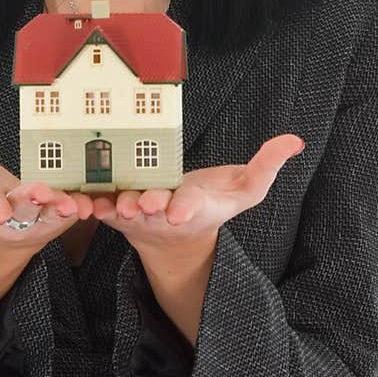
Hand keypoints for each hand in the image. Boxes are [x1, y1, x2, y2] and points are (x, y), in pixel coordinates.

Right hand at [0, 104, 97, 249]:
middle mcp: (5, 217)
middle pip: (18, 212)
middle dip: (28, 204)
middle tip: (39, 194)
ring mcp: (30, 220)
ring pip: (46, 217)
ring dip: (58, 209)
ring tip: (71, 203)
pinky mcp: (53, 218)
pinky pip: (67, 215)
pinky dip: (78, 209)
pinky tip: (89, 202)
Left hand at [87, 134, 306, 258]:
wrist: (174, 235)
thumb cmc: (212, 205)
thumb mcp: (244, 190)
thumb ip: (266, 166)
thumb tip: (295, 141)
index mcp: (194, 208)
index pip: (192, 207)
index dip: (187, 207)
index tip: (181, 209)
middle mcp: (163, 214)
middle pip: (156, 209)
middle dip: (151, 205)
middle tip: (146, 203)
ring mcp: (137, 215)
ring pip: (124, 211)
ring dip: (117, 207)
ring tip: (113, 203)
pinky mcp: (113, 212)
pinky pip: (99, 208)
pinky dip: (90, 206)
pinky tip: (82, 199)